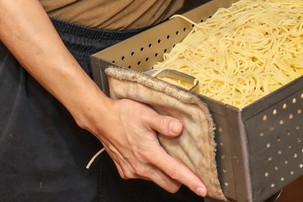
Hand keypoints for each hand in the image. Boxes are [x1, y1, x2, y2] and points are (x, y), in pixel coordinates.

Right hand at [86, 95, 207, 196]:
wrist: (100, 119)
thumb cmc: (123, 115)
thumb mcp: (146, 114)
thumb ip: (164, 123)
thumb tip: (179, 129)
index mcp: (148, 153)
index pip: (174, 171)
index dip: (190, 181)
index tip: (202, 189)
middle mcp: (140, 166)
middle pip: (168, 183)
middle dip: (179, 179)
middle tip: (186, 167)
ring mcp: (132, 171)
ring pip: (156, 180)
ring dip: (164, 173)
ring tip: (164, 154)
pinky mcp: (125, 171)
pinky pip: (144, 176)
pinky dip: (151, 169)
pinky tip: (148, 154)